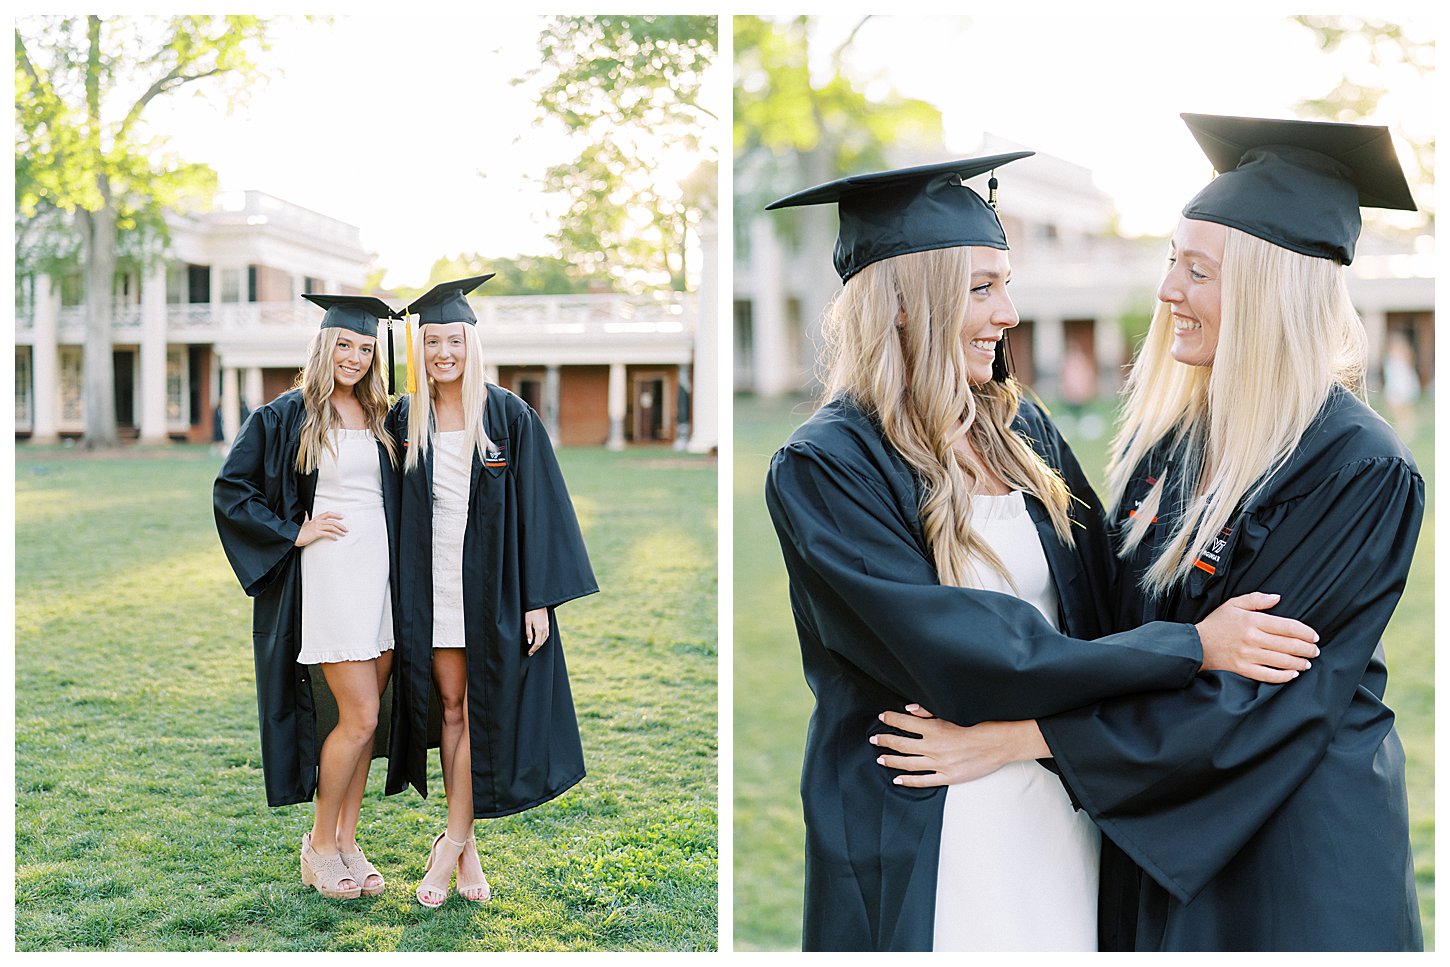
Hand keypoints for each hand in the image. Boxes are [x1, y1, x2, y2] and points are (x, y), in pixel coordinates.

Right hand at [295, 511, 345, 546]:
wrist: (294, 537)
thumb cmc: (299, 532)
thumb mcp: (303, 523)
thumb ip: (306, 518)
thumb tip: (306, 513)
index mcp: (315, 519)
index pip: (328, 514)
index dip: (336, 515)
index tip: (342, 517)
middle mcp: (317, 522)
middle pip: (332, 521)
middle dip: (341, 525)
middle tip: (346, 529)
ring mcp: (317, 527)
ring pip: (331, 527)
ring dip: (339, 531)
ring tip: (343, 534)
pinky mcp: (317, 533)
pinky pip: (327, 534)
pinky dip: (333, 536)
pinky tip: (336, 538)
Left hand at [525, 608, 549, 655]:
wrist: (538, 603)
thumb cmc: (531, 612)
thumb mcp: (527, 622)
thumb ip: (528, 633)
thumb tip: (529, 643)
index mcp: (539, 630)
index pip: (537, 643)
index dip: (533, 649)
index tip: (529, 653)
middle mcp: (544, 629)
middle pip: (541, 642)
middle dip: (536, 648)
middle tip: (531, 652)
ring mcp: (547, 627)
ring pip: (545, 639)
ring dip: (540, 644)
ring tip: (535, 647)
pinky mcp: (547, 624)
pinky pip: (547, 635)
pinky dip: (543, 639)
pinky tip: (540, 639)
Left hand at [870, 705, 1048, 786]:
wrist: (1001, 744)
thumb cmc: (980, 725)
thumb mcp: (954, 713)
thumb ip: (929, 712)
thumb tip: (909, 710)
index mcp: (935, 729)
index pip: (905, 723)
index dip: (891, 719)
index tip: (882, 717)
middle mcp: (934, 747)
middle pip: (902, 744)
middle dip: (885, 740)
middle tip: (874, 738)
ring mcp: (940, 764)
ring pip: (908, 764)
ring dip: (892, 760)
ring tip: (880, 758)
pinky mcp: (948, 777)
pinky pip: (924, 781)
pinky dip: (908, 781)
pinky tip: (897, 779)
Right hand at [1195, 592, 1319, 683]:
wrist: (1196, 645)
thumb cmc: (1216, 624)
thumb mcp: (1233, 604)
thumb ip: (1256, 599)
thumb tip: (1277, 598)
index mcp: (1252, 620)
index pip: (1288, 626)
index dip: (1306, 632)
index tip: (1314, 636)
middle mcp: (1252, 638)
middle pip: (1289, 644)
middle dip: (1307, 649)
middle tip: (1315, 651)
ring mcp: (1248, 655)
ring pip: (1282, 660)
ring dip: (1299, 662)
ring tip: (1307, 663)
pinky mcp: (1243, 669)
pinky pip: (1269, 675)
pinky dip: (1284, 676)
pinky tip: (1292, 674)